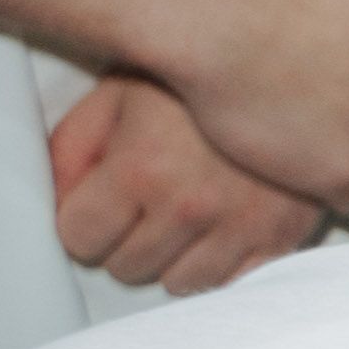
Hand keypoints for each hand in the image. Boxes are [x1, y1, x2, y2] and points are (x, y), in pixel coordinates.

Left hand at [38, 70, 316, 292]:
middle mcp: (192, 206)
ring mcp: (244, 225)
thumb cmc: (192, 79)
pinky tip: (220, 227)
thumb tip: (59, 202)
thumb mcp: (116, 94)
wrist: (289, 65)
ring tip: (184, 215)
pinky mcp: (285, 234)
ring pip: (180, 283)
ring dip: (174, 256)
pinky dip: (221, 262)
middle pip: (127, 267)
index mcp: (142, 167)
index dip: (83, 219)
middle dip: (126, 238)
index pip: (80, 238)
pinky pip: (233, 282)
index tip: (100, 202)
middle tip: (146, 203)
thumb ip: (73, 148)